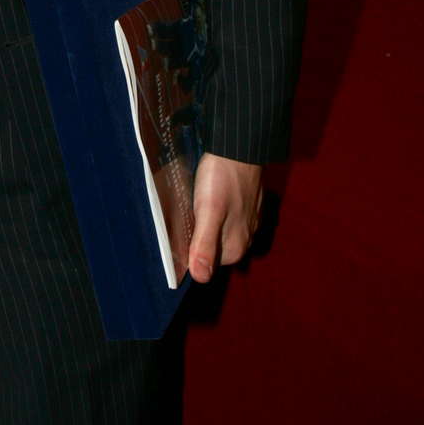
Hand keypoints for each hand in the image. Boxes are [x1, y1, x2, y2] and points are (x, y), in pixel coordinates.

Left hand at [188, 152, 262, 282]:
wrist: (241, 146)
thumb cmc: (223, 177)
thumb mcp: (209, 211)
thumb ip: (205, 244)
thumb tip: (200, 278)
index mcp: (235, 247)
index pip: (203, 263)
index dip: (187, 249)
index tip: (176, 231)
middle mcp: (244, 239)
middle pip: (211, 247)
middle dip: (195, 236)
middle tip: (182, 215)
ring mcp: (247, 222)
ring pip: (218, 231)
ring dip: (203, 222)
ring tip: (191, 204)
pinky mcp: (246, 206)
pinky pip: (226, 217)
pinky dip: (213, 211)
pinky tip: (204, 196)